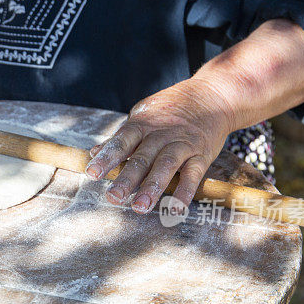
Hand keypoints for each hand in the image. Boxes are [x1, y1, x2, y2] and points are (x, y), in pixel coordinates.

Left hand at [85, 78, 236, 213]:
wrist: (212, 95)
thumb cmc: (171, 110)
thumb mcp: (143, 117)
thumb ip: (121, 138)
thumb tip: (93, 152)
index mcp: (142, 124)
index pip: (121, 141)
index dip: (107, 157)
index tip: (92, 173)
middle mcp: (161, 133)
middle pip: (142, 157)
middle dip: (127, 179)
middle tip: (113, 198)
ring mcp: (182, 144)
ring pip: (166, 165)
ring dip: (152, 187)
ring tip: (140, 208)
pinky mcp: (201, 154)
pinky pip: (193, 174)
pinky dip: (185, 191)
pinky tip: (175, 209)